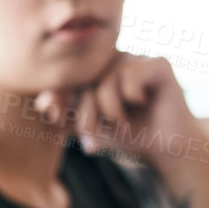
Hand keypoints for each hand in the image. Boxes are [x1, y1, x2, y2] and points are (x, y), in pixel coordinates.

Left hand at [36, 54, 208, 183]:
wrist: (165, 149)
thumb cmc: (126, 136)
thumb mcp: (90, 128)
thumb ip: (67, 117)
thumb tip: (42, 105)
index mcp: (96, 71)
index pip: (70, 74)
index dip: (60, 94)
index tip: (56, 117)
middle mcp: (115, 60)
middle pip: (87, 76)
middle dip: (84, 110)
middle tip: (89, 133)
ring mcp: (137, 58)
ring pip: (107, 77)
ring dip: (110, 108)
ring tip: (121, 126)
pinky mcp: (160, 64)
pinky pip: (132, 73)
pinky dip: (130, 95)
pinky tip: (140, 103)